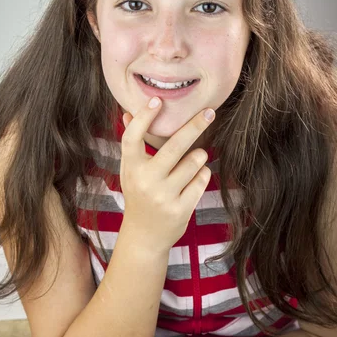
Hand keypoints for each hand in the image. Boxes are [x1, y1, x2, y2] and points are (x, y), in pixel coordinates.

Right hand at [121, 97, 214, 253]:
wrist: (144, 236)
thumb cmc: (139, 195)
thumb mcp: (130, 171)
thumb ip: (132, 144)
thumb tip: (126, 112)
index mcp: (131, 168)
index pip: (133, 137)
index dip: (144, 118)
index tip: (158, 100)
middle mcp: (145, 181)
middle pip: (174, 146)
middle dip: (195, 126)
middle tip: (210, 112)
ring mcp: (163, 196)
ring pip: (194, 162)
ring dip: (200, 155)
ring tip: (196, 158)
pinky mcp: (180, 209)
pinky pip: (201, 180)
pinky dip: (202, 174)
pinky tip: (196, 176)